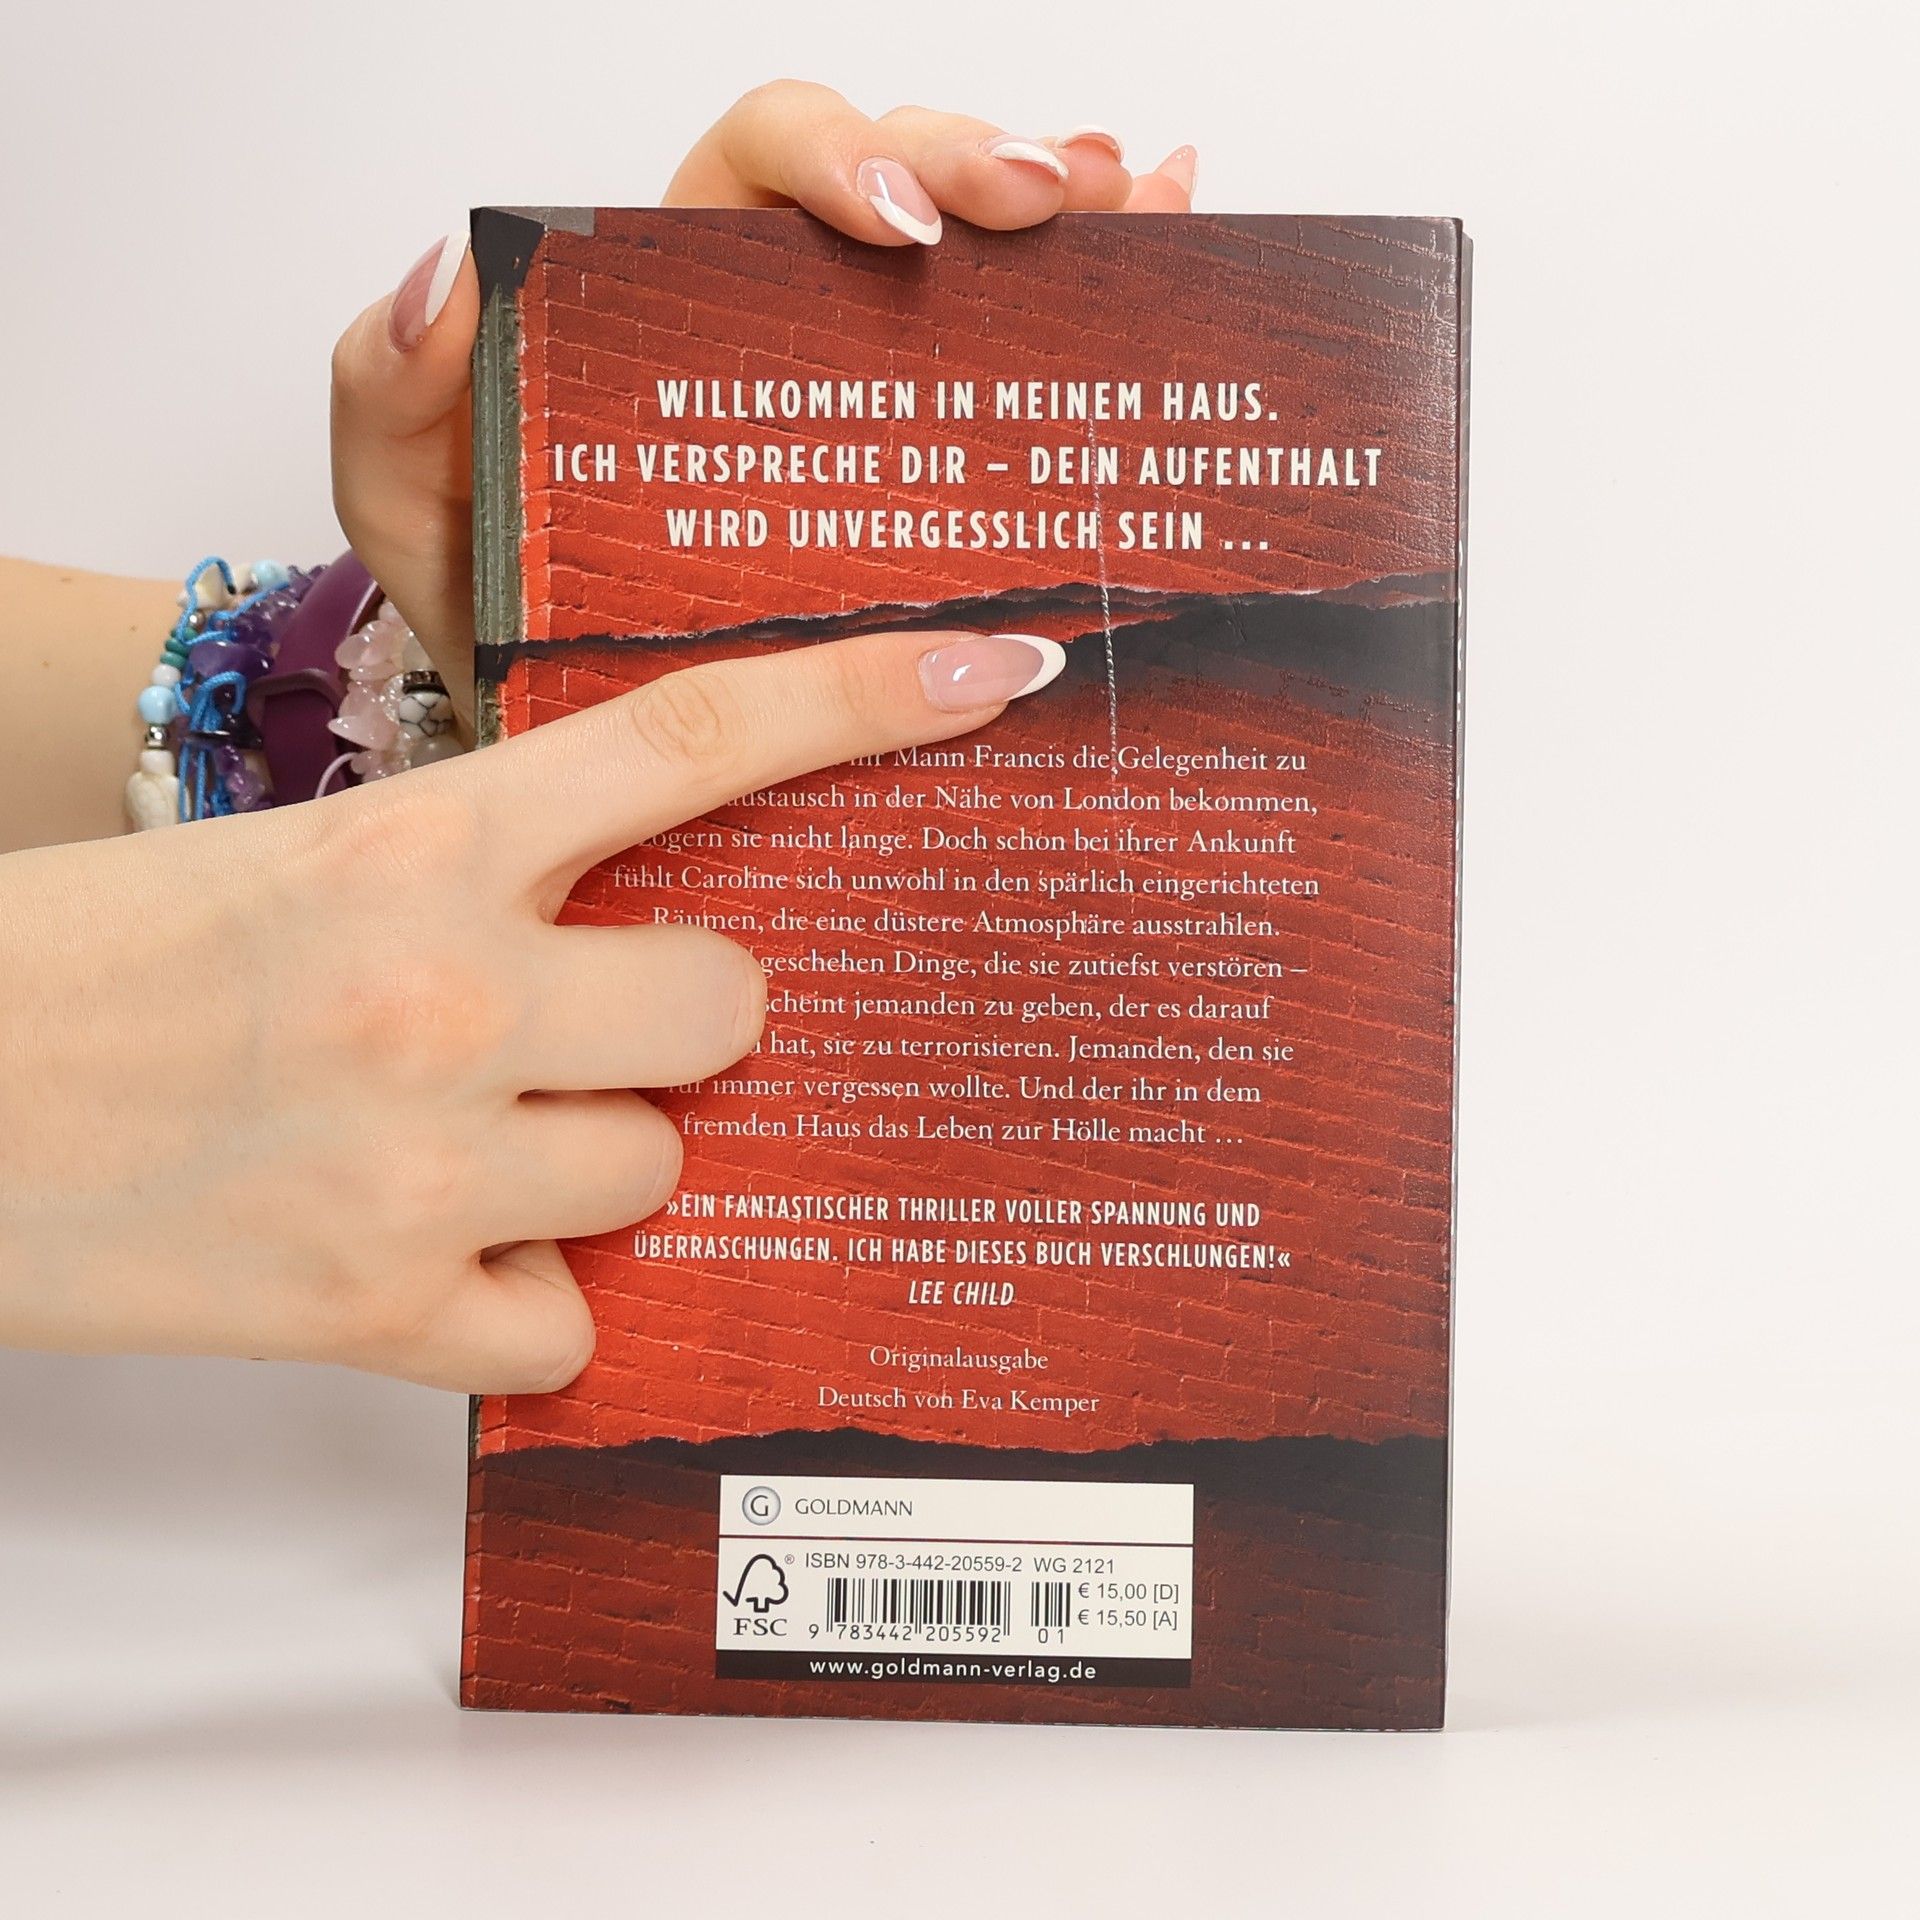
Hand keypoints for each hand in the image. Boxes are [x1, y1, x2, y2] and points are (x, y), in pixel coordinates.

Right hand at [0, 629, 1061, 1389]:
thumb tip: (636, 892)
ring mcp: (420, 1165)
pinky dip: (521, 1298)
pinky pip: (572, 1319)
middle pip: (731, 1001)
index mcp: (414, 843)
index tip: (987, 668)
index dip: (860, 694)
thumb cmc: (77, 973)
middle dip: (688, 1014)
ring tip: (456, 1144)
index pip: (689, 737)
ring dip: (590, 1157)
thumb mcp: (293, 859)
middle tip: (588, 1020)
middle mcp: (441, 994)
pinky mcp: (375, 1316)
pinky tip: (428, 1259)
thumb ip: (477, 864)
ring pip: (658, 1165)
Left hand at [330, 81, 1195, 713]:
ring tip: (1136, 205)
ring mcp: (876, 406)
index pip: (756, 170)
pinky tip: (1172, 235)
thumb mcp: (418, 518)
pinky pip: (1027, 364)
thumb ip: (388, 400)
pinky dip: (1111, 283)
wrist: (584, 771)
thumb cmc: (509, 625)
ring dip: (1073, 206)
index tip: (896, 227)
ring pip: (981, 257)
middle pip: (896, 179)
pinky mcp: (936, 488)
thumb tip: (445, 273)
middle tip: (1048, 206)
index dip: (836, 159)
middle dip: (976, 163)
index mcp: (677, 311)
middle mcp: (787, 333)